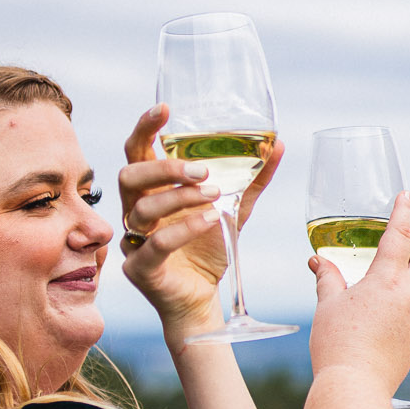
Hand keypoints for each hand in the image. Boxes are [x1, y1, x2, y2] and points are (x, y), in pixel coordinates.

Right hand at [117, 104, 282, 340]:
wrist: (204, 300)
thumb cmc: (209, 249)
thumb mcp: (235, 210)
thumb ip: (252, 179)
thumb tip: (279, 143)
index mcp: (151, 191)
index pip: (137, 152)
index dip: (145, 128)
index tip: (164, 108)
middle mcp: (136, 211)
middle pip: (130, 175)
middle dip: (165, 167)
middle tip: (202, 171)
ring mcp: (134, 241)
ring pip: (142, 208)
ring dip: (180, 197)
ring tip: (215, 196)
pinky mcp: (141, 270)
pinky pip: (154, 244)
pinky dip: (184, 229)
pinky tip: (210, 221)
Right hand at [308, 191, 409, 394]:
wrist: (355, 389)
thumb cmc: (337, 344)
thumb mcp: (327, 306)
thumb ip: (327, 279)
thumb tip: (319, 262)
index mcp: (387, 282)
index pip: (401, 237)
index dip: (404, 213)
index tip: (407, 196)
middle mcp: (408, 298)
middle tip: (397, 257)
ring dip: (403, 286)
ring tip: (371, 297)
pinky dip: (398, 312)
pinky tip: (374, 324)